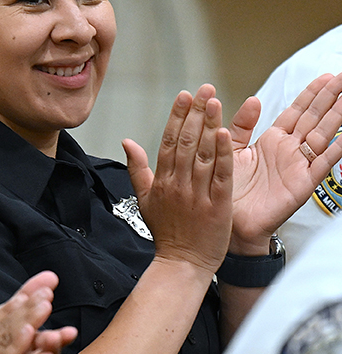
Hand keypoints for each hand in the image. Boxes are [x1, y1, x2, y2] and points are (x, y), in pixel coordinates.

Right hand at [123, 83, 232, 273]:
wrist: (181, 263)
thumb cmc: (167, 233)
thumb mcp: (145, 199)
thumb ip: (137, 169)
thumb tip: (127, 142)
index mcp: (162, 182)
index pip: (168, 142)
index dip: (176, 116)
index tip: (183, 95)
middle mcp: (178, 185)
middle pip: (185, 142)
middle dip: (195, 113)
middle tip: (203, 89)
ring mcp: (197, 194)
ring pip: (202, 154)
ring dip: (208, 126)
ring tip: (214, 101)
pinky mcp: (217, 205)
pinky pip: (219, 175)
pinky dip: (222, 154)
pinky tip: (225, 134)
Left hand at [228, 71, 341, 252]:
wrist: (228, 221)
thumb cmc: (229, 190)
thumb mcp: (231, 151)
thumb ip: (242, 126)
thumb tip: (253, 99)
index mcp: (273, 140)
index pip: (297, 111)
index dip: (311, 94)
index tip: (326, 76)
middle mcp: (289, 150)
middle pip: (315, 118)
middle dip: (331, 97)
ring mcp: (299, 165)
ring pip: (323, 134)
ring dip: (338, 116)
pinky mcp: (303, 183)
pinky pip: (323, 163)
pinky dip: (336, 149)